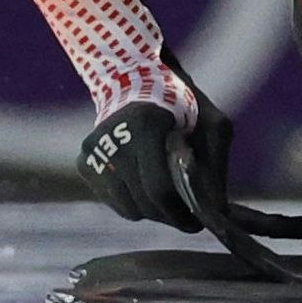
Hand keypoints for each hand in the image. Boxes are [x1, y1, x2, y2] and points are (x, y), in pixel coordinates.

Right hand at [75, 54, 234, 232]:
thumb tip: (216, 211)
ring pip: (127, 208)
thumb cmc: (183, 103)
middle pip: (143, 203)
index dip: (180, 213)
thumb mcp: (212, 124)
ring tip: (167, 197)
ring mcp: (94, 151)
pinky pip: (112, 201)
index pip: (159, 188)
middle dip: (168, 216)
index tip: (196, 223)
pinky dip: (132, 201)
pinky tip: (145, 184)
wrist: (137, 79)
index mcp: (145, 125)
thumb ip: (216, 165)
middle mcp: (113, 138)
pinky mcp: (84, 161)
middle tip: (186, 218)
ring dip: (151, 211)